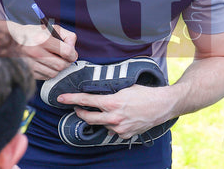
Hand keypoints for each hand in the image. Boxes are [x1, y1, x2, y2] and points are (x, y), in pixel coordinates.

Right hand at [9, 22, 77, 79]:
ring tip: (53, 60)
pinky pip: (46, 77)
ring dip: (58, 68)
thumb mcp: (48, 28)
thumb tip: (73, 46)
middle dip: (66, 62)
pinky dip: (49, 72)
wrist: (9, 41)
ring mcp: (32, 64)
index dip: (72, 54)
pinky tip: (46, 65)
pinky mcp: (29, 72)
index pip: (67, 52)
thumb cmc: (31, 33)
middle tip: (64, 58)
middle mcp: (37, 53)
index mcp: (43, 40)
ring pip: (55, 73)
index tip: (71, 53)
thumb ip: (65, 34)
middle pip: (62, 65)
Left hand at [57, 85, 173, 138]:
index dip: (71, 99)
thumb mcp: (124, 87)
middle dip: (79, 112)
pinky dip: (110, 125)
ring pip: (100, 124)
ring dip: (98, 118)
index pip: (85, 100)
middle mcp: (113, 117)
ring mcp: (119, 128)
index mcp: (111, 102)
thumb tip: (97, 92)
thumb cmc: (144, 93)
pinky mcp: (125, 134)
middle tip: (77, 108)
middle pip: (87, 117)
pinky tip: (117, 118)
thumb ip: (109, 92)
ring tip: (104, 111)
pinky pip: (111, 130)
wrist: (163, 105)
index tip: (60, 98)